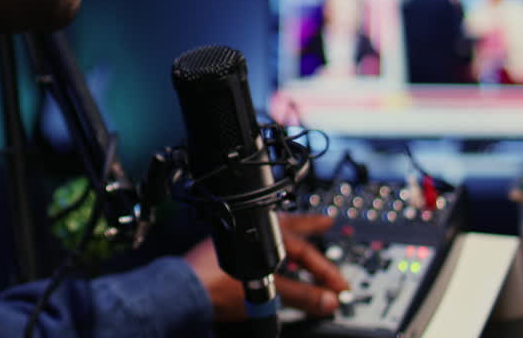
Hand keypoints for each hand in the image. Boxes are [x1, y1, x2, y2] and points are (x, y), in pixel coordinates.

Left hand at [182, 213, 347, 321]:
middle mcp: (251, 231)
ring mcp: (237, 240)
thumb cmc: (216, 285)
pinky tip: (274, 261)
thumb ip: (300, 295)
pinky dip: (273, 252)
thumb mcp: (266, 291)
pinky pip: (258, 247)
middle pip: (290, 228)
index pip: (305, 251)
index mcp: (264, 234)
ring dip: (292, 241)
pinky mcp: (226, 252)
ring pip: (273, 236)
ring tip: (305, 241)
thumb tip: (326, 300)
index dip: (326, 270)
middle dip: (310, 226)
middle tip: (326, 222)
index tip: (339, 287)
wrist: (182, 290)